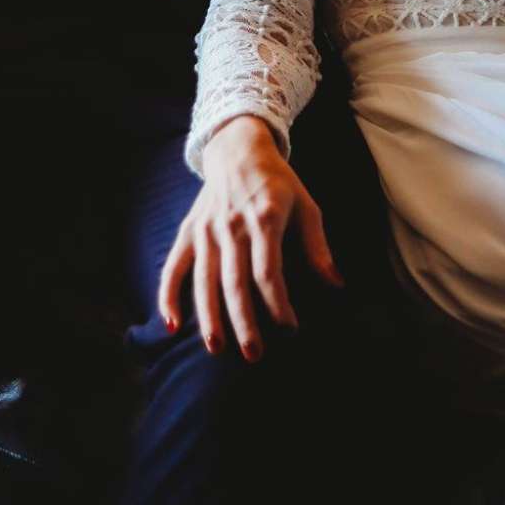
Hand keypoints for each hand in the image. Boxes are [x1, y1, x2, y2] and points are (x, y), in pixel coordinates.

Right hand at [158, 115, 343, 362]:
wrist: (237, 149)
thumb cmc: (278, 183)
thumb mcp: (306, 205)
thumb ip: (318, 246)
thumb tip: (336, 284)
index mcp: (264, 219)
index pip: (268, 271)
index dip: (279, 304)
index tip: (290, 329)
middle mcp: (232, 226)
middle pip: (235, 282)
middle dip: (244, 321)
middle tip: (253, 355)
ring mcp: (207, 229)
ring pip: (205, 280)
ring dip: (209, 316)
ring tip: (216, 348)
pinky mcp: (189, 231)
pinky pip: (174, 266)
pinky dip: (169, 295)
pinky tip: (171, 325)